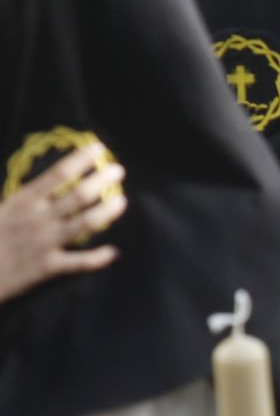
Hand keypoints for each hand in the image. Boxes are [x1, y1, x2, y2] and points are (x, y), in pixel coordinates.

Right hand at [0, 141, 124, 302]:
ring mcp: (44, 243)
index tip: (98, 148)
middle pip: (78, 195)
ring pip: (85, 224)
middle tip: (118, 170)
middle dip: (101, 180)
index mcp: (22, 200)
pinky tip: (114, 251)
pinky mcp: (47, 267)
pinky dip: (99, 258)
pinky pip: (80, 263)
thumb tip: (44, 178)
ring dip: (107, 211)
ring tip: (122, 200)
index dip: (81, 159)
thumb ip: (24, 193)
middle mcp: (37, 218)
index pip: (58, 174)